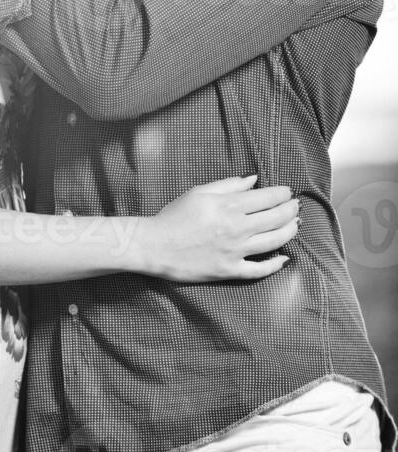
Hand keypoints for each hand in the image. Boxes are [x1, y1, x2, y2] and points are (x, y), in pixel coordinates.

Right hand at [140, 175, 297, 281]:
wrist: (155, 246)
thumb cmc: (174, 216)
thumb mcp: (199, 192)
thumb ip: (229, 184)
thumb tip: (254, 180)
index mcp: (228, 206)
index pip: (267, 197)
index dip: (282, 193)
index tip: (287, 191)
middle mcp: (237, 228)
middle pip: (276, 218)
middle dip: (290, 210)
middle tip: (296, 206)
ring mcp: (235, 251)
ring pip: (274, 241)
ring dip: (290, 231)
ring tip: (295, 225)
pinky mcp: (230, 270)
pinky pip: (259, 270)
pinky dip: (275, 265)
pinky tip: (284, 258)